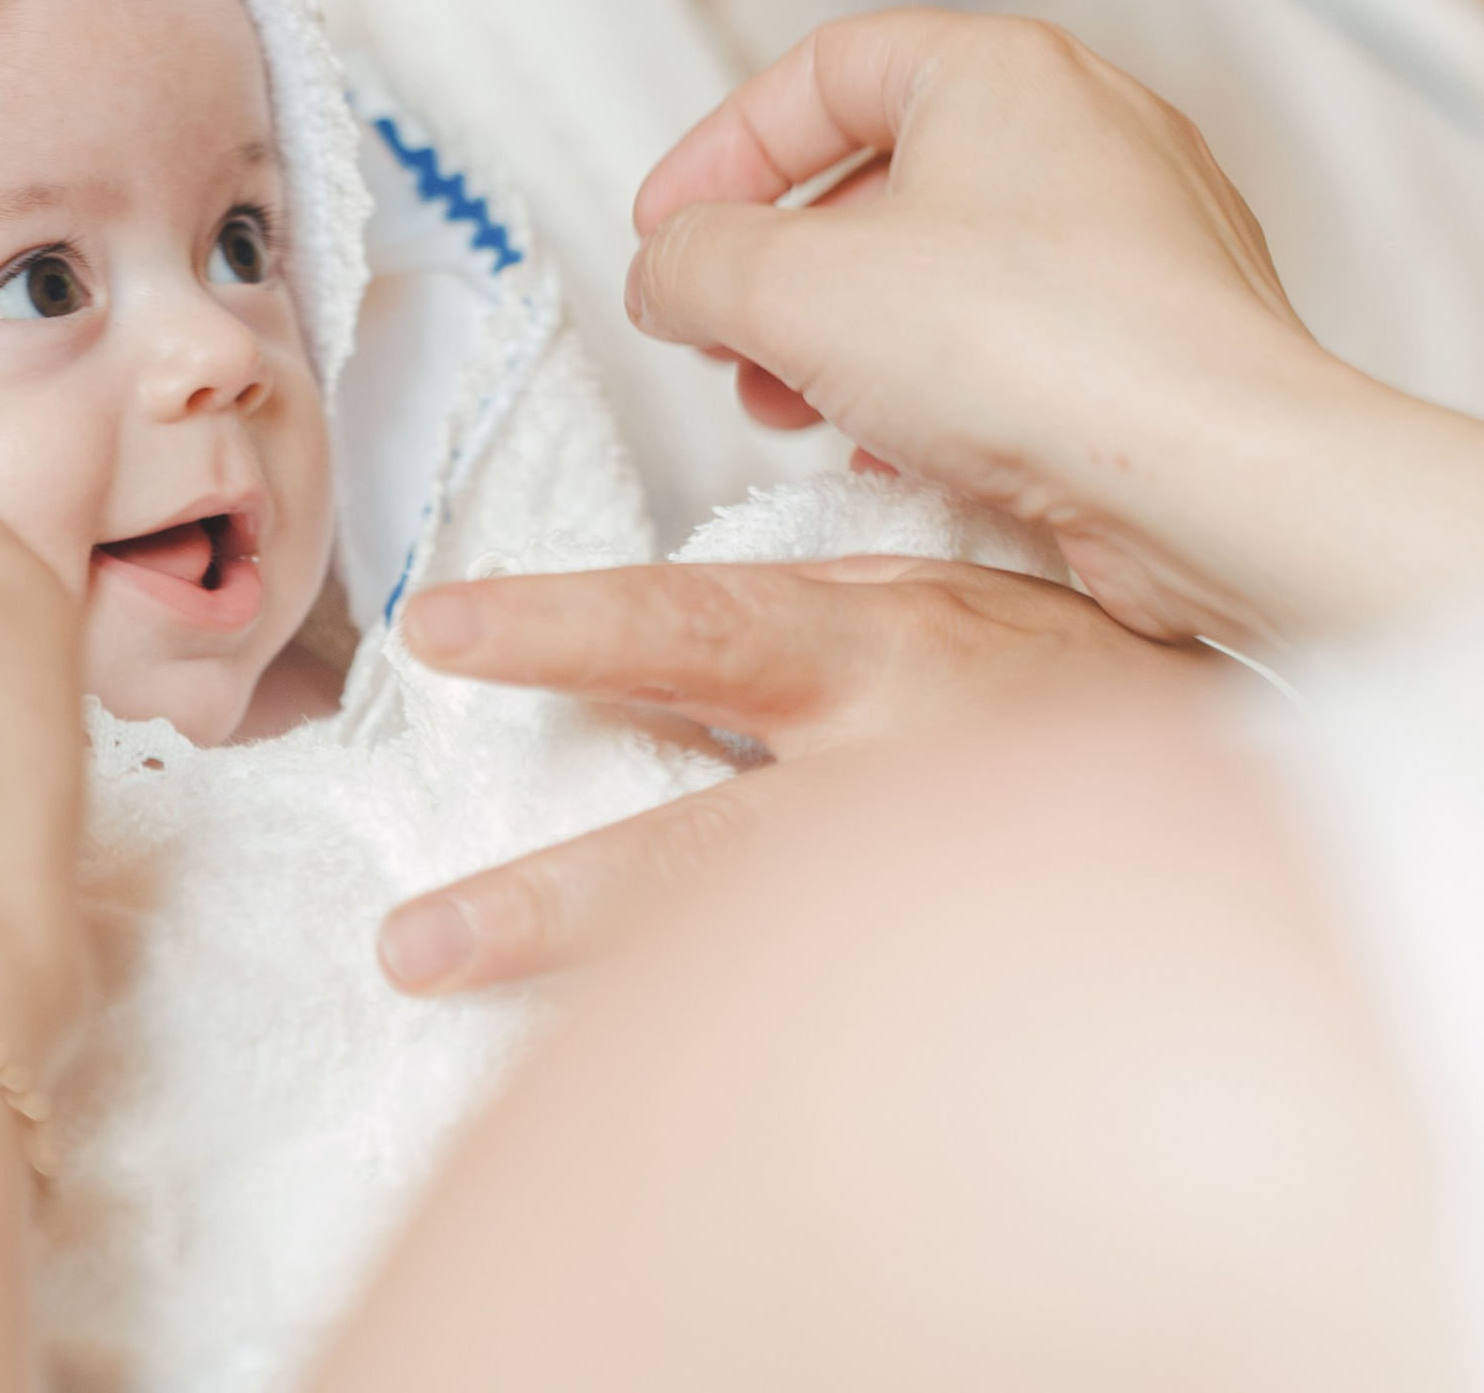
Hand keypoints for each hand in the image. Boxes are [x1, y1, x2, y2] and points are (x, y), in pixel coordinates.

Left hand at [376, 554, 1209, 990]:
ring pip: (752, 956)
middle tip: (414, 944)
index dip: (557, 629)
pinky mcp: (977, 979)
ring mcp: (937, 885)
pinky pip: (831, 1021)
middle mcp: (894, 770)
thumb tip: (642, 653)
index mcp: (875, 643)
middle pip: (702, 853)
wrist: (1276, 776)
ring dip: (611, 1006)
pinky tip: (651, 1085)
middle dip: (549, 906)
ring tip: (489, 1029)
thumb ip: (795, 627)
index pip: (687, 631)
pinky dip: (735, 1050)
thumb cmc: (1072, 676)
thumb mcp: (932, 603)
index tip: (435, 631)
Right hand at [625, 11, 1483, 642]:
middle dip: (776, 269)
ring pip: (941, 264)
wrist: (1220, 487)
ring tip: (789, 410)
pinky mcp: (1162, 335)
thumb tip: (668, 273)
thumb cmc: (1031, 354)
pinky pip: (1013, 338)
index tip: (666, 235)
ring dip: (839, 337)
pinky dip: (930, 385)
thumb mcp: (790, 291)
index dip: (718, 153)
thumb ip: (692, 262)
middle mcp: (1085, 130)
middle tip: (722, 338)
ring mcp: (1139, 234)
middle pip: (877, 175)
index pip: (818, 72)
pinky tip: (889, 453)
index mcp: (1001, 69)